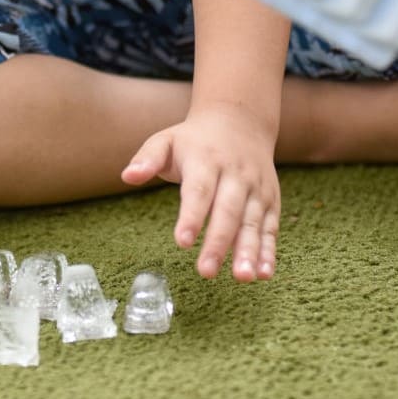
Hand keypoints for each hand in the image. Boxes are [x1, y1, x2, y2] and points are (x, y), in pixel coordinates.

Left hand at [121, 108, 279, 280]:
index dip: (192, 217)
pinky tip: (263, 275)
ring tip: (242, 277)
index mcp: (206, 161)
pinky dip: (269, 252)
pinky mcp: (270, 201)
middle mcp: (235, 175)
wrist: (241, 121)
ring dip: (249, 251)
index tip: (182, 242)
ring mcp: (256, 189)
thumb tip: (127, 176)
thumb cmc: (194, 140)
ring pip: (252, 222)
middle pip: (227, 211)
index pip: (199, 191)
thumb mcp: (166, 140)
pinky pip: (270, 228)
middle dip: (219, 243)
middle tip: (207, 271)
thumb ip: (146, 159)